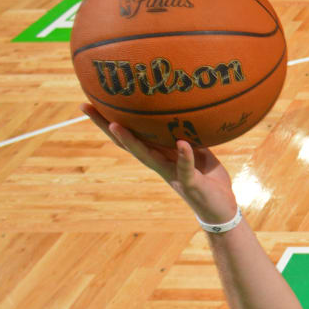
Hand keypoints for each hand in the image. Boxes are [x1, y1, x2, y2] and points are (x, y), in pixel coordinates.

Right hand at [83, 105, 238, 226]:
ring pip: (147, 157)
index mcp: (159, 154)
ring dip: (132, 142)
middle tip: (87, 108)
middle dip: (106, 127)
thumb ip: (186, 132)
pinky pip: (186, 168)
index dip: (110, 120)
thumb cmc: (207, 176)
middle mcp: (159, 164)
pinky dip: (184, 156)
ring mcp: (173, 175)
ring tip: (116, 126)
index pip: (131, 135)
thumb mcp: (197, 149)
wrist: (222, 207)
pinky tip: (182, 144)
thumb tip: (182, 105)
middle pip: (127, 144)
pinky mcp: (191, 184)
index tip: (90, 101)